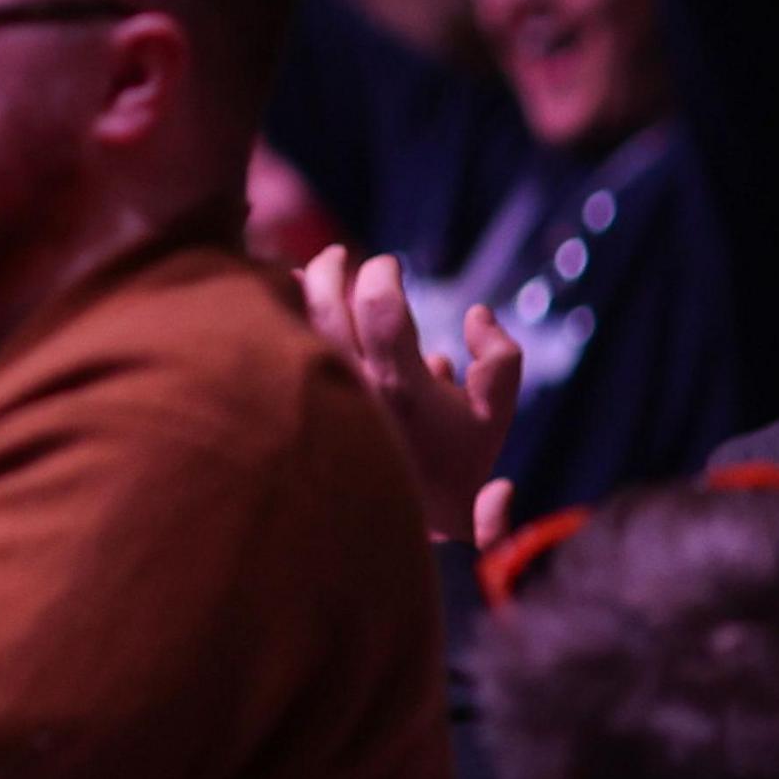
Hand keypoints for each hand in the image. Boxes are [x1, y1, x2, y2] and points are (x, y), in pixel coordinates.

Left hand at [298, 246, 522, 543]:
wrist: (409, 523)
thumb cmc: (455, 466)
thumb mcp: (495, 416)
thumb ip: (501, 359)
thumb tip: (476, 312)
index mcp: (399, 383)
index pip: (378, 305)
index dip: (381, 273)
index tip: (389, 265)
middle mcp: (353, 386)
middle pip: (323, 305)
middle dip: (329, 269)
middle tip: (337, 255)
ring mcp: (324, 399)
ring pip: (292, 328)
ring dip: (295, 294)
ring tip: (300, 273)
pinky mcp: (304, 412)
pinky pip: (280, 357)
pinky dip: (278, 328)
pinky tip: (279, 310)